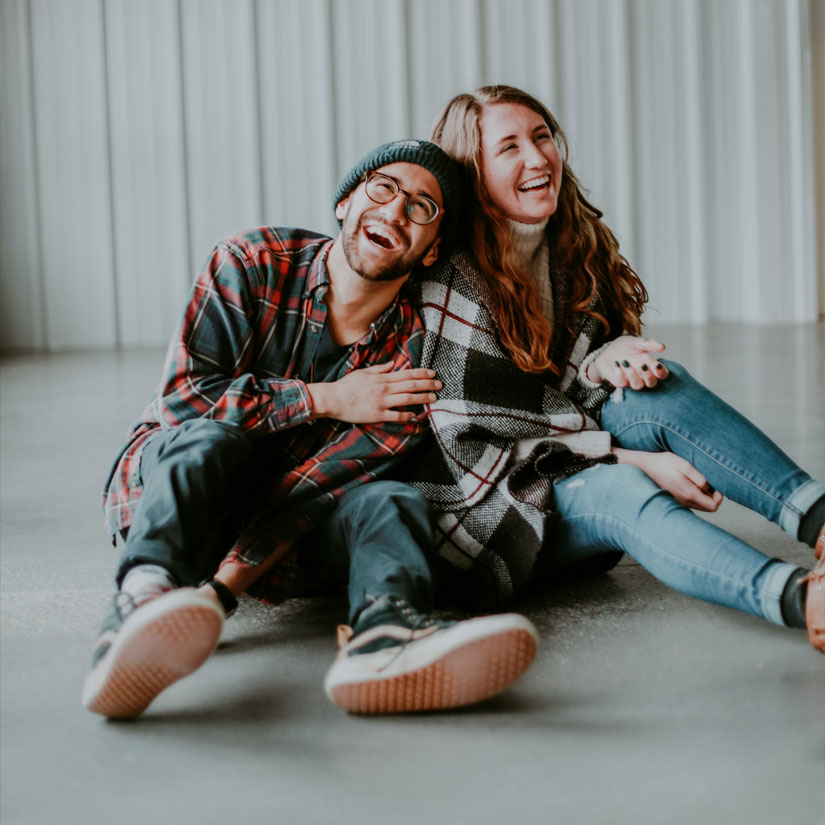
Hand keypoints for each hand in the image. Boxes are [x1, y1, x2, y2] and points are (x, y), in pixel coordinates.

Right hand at [307, 362, 440, 423]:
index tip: (432, 374)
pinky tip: (414, 415)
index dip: (422, 374)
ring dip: (422, 398)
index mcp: (381, 378)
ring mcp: (381, 402)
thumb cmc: (346, 386)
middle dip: (427, 385)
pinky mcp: (377, 415)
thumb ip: (380, 369)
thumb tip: (393, 364)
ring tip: (433, 399)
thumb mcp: (363, 372)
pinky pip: (396, 415)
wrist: (333, 399)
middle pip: (411, 385)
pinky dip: (406, 415)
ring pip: (407, 399)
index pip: (406, 374)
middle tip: (440, 385)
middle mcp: (384, 389)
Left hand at [592, 335, 668, 388]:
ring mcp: (632, 380)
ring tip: (625, 362)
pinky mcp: (620, 382)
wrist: (607, 350)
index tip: (657, 365)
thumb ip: (649, 344)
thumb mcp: (636, 342)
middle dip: (649, 376)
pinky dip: (620, 374)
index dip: (662, 372)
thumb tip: (662, 347)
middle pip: (652, 383)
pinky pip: (622, 384)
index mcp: (650, 365)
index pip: (662, 374)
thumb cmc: (625, 347)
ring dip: (633, 375)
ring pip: (638, 385)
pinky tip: (616, 364)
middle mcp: (643, 375)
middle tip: (643, 365)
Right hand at [613, 447, 722, 511]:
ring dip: (706, 496)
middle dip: (715, 497)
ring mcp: (679, 501)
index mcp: (688, 493)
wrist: (644, 466)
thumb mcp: (683, 464)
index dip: (720, 496)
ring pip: (701, 506)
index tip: (717, 484)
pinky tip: (693, 483)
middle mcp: (684, 501)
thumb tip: (710, 487)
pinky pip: (693, 502)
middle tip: (711, 482)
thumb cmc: (664, 462)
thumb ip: (698, 477)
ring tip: (701, 481)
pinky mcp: (676, 498)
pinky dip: (698, 495)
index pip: (714, 506)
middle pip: (709, 508)